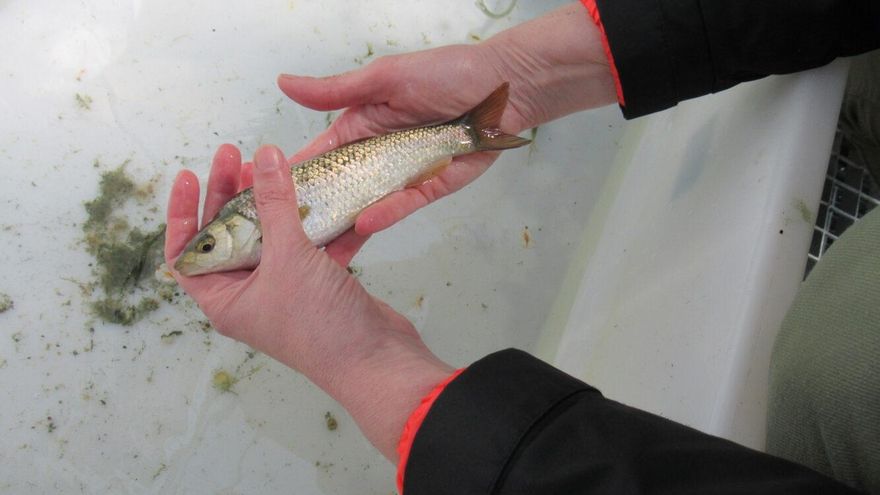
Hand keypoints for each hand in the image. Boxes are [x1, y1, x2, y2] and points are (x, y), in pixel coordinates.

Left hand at [165, 144, 453, 459]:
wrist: (376, 359)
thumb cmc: (318, 323)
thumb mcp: (288, 257)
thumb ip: (275, 203)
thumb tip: (264, 155)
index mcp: (224, 298)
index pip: (186, 252)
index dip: (183, 212)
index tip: (190, 174)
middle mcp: (249, 293)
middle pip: (228, 235)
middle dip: (230, 194)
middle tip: (235, 156)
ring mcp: (284, 287)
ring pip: (270, 235)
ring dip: (272, 201)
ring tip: (272, 164)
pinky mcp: (317, 282)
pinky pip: (307, 242)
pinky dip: (313, 218)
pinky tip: (317, 189)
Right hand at [280, 3, 614, 237]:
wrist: (501, 90)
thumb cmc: (445, 73)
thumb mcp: (384, 77)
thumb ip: (336, 90)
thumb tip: (285, 83)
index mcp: (357, 131)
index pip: (316, 160)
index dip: (291, 179)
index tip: (259, 198)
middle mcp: (374, 159)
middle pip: (338, 192)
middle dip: (314, 214)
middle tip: (284, 239)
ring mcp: (400, 178)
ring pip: (366, 208)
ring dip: (345, 229)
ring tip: (320, 252)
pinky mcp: (427, 190)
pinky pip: (402, 206)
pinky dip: (384, 215)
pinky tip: (363, 225)